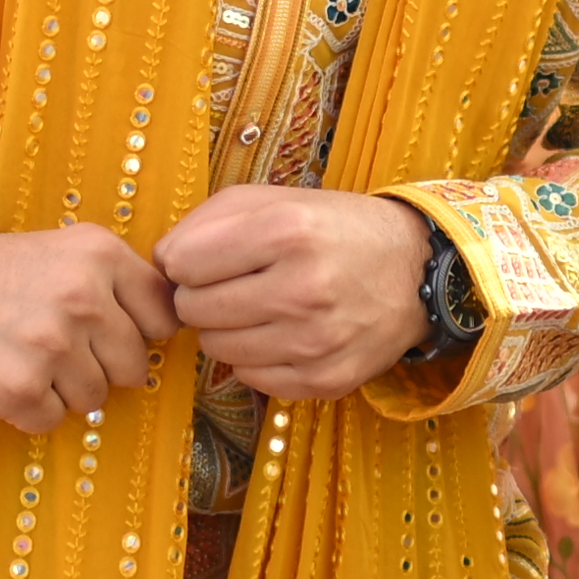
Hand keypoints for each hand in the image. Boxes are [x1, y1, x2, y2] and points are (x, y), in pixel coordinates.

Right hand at [0, 220, 181, 432]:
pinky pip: (52, 420)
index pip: (163, 317)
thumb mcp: (56, 251)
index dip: (135, 331)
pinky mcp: (18, 390)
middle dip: (98, 366)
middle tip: (47, 345)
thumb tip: (167, 329)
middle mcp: (82, 296)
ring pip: (94, 398)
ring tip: (18, 356)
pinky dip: (28, 410)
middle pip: (132, 367)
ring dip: (61, 390)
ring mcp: (50, 345)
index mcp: (98, 253)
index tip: (104, 331)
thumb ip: (112, 281)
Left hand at [158, 185, 438, 402]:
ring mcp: (316, 341)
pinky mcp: (326, 380)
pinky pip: (250, 378)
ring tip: (258, 308)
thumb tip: (161, 262)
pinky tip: (282, 334)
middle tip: (232, 285)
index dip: (187, 260)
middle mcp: (303, 289)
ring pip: (216, 349)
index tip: (208, 258)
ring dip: (226, 329)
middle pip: (193, 310)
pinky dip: (256, 358)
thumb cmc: (335, 230)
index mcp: (287, 231)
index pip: (182, 263)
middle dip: (201, 296)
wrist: (417, 272)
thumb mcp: (276, 199)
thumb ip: (207, 220)